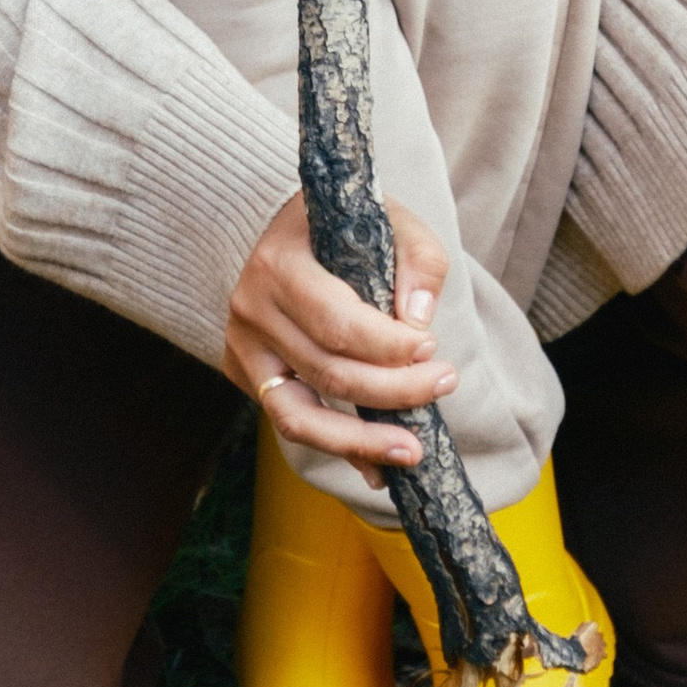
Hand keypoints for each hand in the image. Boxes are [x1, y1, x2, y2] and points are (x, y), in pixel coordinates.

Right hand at [225, 190, 455, 484]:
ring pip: (298, 415)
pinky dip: (337, 448)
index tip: (432, 349)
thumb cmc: (342, 227)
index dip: (388, 347)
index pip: (336, 321)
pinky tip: (377, 466)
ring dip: (361, 441)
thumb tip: (419, 321)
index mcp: (279, 263)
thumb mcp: (387, 220)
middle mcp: (251, 310)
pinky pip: (291, 422)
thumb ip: (417, 258)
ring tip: (412, 452)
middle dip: (393, 390)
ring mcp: (243, 348)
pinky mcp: (246, 376)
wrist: (283, 230)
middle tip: (443, 385)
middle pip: (326, 371)